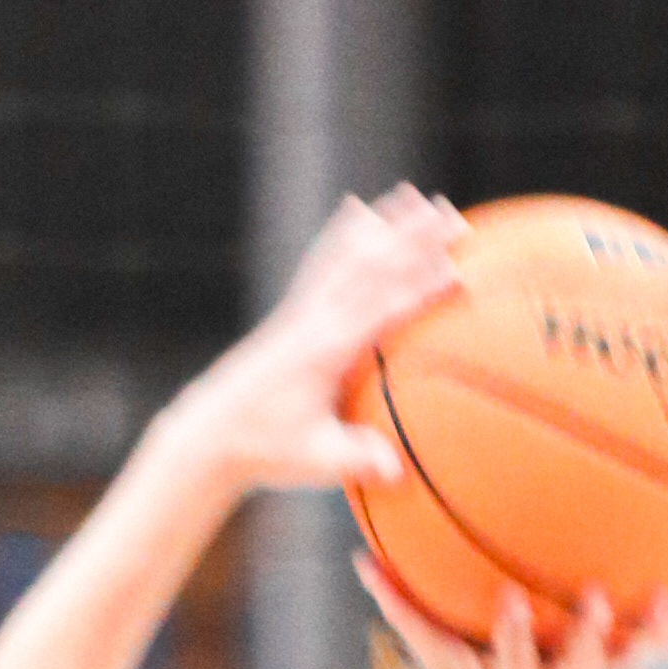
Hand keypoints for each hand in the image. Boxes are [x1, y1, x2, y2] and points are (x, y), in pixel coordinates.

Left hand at [179, 188, 472, 498]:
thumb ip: (355, 461)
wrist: (208, 433)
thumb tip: (396, 473)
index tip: (460, 272)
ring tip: (413, 195)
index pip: (382, 313)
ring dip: (386, 225)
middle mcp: (315, 321)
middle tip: (453, 214)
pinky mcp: (293, 314)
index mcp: (326, 352)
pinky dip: (345, 235)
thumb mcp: (313, 462)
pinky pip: (325, 263)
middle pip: (372, 269)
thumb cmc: (263, 449)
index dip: (422, 293)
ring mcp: (302, 312)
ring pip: (350, 256)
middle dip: (414, 241)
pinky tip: (359, 211)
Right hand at [355, 555, 667, 668]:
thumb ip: (399, 605)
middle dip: (582, 637)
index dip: (509, 635)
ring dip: (648, 634)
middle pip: (570, 668)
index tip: (510, 599)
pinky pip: (658, 644)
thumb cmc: (465, 660)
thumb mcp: (431, 639)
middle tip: (593, 599)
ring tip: (665, 599)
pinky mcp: (620, 663)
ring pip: (624, 663)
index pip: (504, 660)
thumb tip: (359, 559)